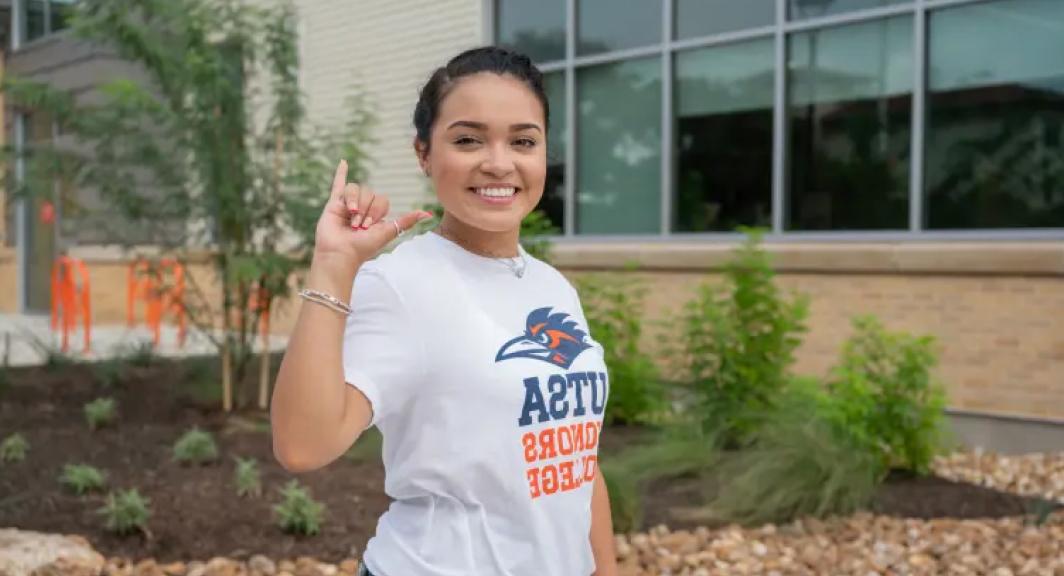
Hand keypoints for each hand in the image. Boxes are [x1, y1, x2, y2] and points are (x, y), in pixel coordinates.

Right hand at [313, 160, 432, 271]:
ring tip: (350, 219)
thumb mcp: (388, 232)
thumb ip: (406, 221)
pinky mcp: (333, 204)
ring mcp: (348, 205)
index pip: (381, 199)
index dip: (377, 211)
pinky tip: (343, 162)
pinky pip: (338, 185)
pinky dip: (341, 173)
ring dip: (354, 203)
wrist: (341, 252)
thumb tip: (428, 213)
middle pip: (369, 193)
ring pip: (355, 189)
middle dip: (365, 210)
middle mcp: (363, 209)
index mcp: (375, 215)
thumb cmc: (363, 246)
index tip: (369, 227)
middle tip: (358, 226)